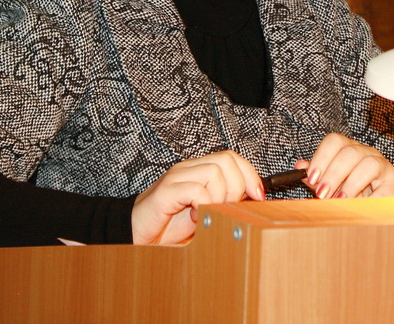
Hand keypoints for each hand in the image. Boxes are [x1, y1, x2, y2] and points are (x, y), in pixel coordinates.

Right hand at [131, 150, 263, 244]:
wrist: (136, 235)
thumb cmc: (168, 225)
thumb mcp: (205, 214)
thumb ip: (225, 204)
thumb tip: (252, 204)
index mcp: (198, 170)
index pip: (232, 158)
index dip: (250, 175)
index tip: (258, 197)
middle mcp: (188, 169)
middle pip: (227, 160)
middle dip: (238, 187)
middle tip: (229, 208)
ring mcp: (176, 177)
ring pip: (214, 172)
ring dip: (221, 197)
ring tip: (211, 213)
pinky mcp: (165, 192)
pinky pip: (196, 190)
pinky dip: (204, 205)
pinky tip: (196, 217)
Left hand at [294, 133, 393, 199]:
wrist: (382, 211)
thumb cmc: (355, 196)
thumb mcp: (332, 187)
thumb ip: (317, 177)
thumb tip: (300, 166)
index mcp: (350, 150)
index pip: (334, 141)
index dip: (321, 158)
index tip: (312, 177)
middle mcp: (367, 153)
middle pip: (349, 152)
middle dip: (333, 174)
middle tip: (323, 193)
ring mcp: (384, 166)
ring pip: (368, 163)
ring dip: (351, 184)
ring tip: (342, 200)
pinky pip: (383, 187)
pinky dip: (370, 198)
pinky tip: (361, 207)